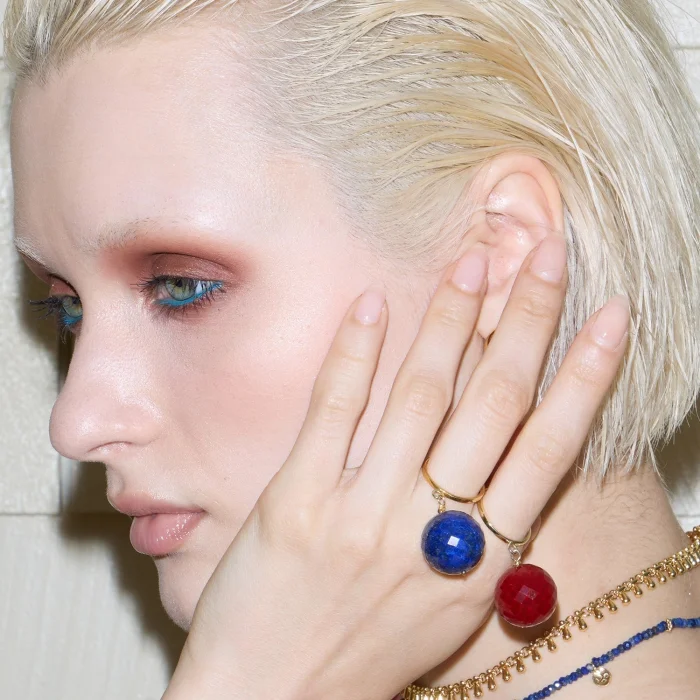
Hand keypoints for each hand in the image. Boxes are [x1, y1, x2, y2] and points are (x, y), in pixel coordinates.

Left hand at [164, 236, 628, 699]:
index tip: (608, 315)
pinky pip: (333, 412)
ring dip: (450, 323)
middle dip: (528, 322)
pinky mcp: (296, 502)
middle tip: (545, 254)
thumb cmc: (365, 655)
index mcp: (480, 565)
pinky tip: (374, 305)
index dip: (584, 376)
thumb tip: (509, 472)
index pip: (549, 449)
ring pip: (420, 397)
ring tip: (471, 266)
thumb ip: (478, 545)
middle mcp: (429, 533)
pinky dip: (355, 354)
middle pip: (495, 406)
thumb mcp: (445, 610)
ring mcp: (361, 514)